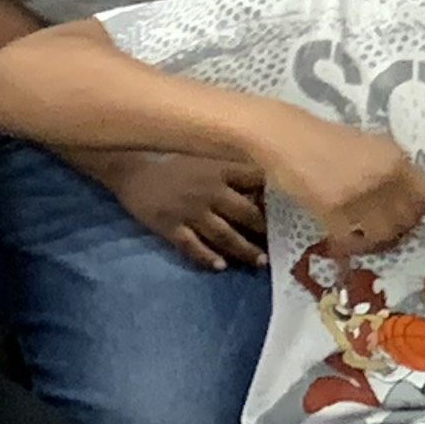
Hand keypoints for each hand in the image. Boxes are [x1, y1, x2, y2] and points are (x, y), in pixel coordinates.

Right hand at [96, 149, 267, 271]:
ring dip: (243, 249)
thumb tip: (266, 178)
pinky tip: (220, 267)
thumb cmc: (174, 161)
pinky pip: (192, 246)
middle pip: (245, 213)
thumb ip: (233, 166)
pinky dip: (207, 257)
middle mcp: (210, 190)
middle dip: (264, 231)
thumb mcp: (206, 156)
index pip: (256, 181)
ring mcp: (190, 210)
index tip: (292, 208)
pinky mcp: (170, 226)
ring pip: (223, 234)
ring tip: (259, 261)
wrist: (132, 169)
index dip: (275, 196)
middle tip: (280, 244)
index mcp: (220, 169)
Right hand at [259, 111, 424, 250]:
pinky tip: (344, 246)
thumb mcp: (371, 145)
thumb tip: (410, 192)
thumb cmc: (328, 139)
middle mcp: (382, 177)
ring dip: (378, 242)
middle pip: (406, 219)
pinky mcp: (331, 212)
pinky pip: (349, 240)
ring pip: (381, 234)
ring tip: (369, 240)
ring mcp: (357, 196)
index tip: (415, 217)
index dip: (422, 210)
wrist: (288, 139)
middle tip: (391, 233)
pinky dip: (349, 247)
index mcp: (395, 159)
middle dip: (401, 230)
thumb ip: (392, 167)